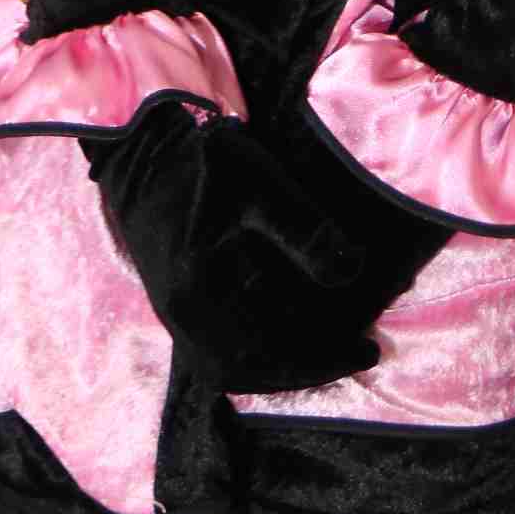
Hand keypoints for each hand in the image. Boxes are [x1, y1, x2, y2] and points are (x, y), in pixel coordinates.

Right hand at [84, 100, 447, 393]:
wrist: (146, 145)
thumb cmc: (206, 162)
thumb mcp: (261, 187)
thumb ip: (304, 231)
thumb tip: (351, 271)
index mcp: (198, 296)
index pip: (264, 357)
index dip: (320, 361)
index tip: (367, 349)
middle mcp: (182, 315)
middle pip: (249, 369)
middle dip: (307, 364)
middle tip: (360, 348)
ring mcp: (176, 310)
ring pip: (234, 360)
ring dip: (284, 358)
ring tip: (336, 341)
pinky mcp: (179, 296)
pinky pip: (223, 341)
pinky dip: (262, 342)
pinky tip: (294, 323)